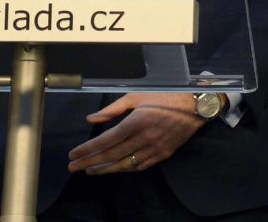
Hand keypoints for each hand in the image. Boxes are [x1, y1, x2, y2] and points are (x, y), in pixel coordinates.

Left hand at [68, 93, 207, 174]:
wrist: (194, 107)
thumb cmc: (164, 97)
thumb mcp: (137, 96)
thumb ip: (112, 109)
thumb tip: (91, 119)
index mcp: (136, 121)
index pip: (106, 140)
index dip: (87, 149)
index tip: (73, 154)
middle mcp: (143, 138)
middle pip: (111, 155)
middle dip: (89, 162)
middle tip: (73, 167)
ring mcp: (154, 149)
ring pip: (124, 164)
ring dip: (105, 169)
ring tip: (90, 170)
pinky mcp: (162, 155)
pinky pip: (139, 166)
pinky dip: (125, 168)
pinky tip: (114, 167)